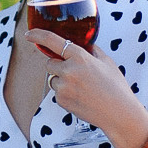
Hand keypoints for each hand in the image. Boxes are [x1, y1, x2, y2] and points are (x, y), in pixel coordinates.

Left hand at [23, 28, 147, 147]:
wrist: (119, 113)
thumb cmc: (116, 87)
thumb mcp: (107, 62)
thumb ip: (92, 51)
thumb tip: (84, 45)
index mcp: (80, 57)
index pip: (52, 41)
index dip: (38, 35)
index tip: (29, 34)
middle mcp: (68, 70)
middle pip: (50, 63)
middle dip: (59, 66)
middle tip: (76, 73)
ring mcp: (63, 87)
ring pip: (53, 79)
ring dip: (62, 80)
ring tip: (82, 88)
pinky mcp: (61, 101)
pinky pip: (57, 93)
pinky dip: (65, 93)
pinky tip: (81, 97)